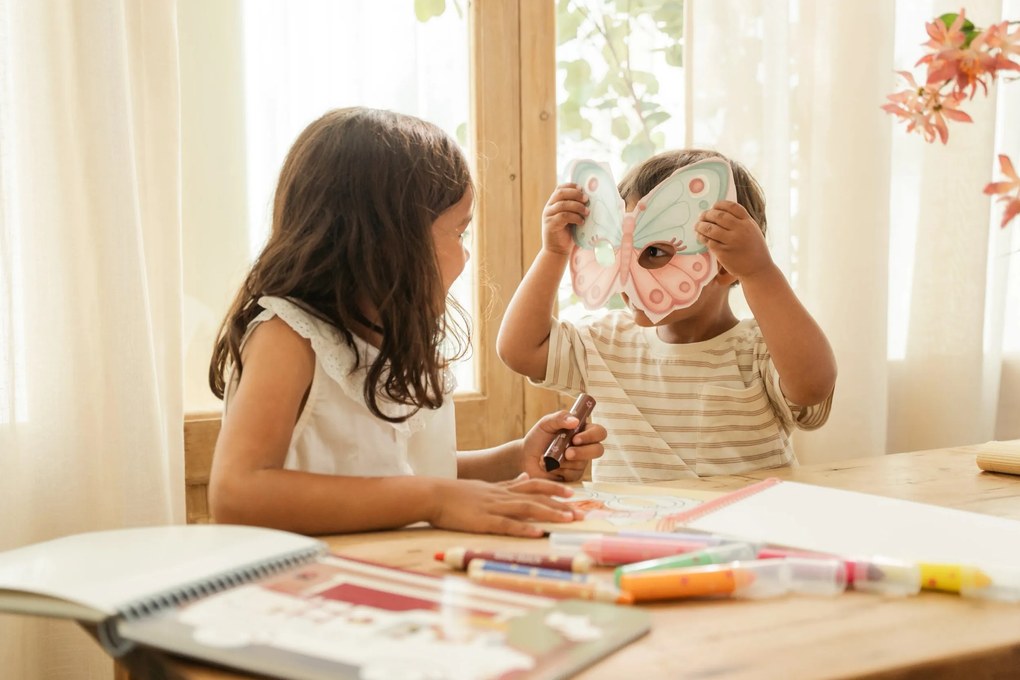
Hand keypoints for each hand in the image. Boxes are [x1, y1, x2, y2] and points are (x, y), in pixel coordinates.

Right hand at [428, 478, 579, 537]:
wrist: (432, 494)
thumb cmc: (454, 494)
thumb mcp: (483, 486)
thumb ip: (505, 483)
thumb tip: (523, 476)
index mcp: (501, 489)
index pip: (533, 486)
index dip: (553, 489)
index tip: (571, 494)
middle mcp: (501, 496)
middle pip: (536, 498)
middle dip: (559, 505)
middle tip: (580, 513)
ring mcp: (493, 507)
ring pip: (527, 509)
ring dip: (550, 514)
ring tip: (568, 520)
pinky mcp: (483, 521)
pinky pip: (507, 525)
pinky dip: (524, 528)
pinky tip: (538, 532)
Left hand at [520, 410, 606, 482]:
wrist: (525, 457)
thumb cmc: (538, 438)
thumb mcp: (546, 423)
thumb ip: (560, 418)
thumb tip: (575, 421)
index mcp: (582, 431)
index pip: (599, 432)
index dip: (591, 436)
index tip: (576, 438)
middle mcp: (585, 447)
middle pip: (598, 450)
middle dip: (583, 452)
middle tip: (568, 453)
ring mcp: (581, 462)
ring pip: (583, 463)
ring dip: (565, 461)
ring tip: (550, 458)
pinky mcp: (573, 476)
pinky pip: (573, 474)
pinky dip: (560, 470)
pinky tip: (550, 467)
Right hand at [542, 183, 588, 255]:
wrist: (557, 250)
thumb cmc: (568, 233)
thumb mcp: (572, 217)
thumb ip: (575, 208)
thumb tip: (590, 198)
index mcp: (553, 203)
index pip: (560, 188)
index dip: (571, 186)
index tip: (582, 188)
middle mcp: (549, 207)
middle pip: (561, 193)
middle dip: (575, 194)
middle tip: (586, 199)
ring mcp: (548, 216)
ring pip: (563, 204)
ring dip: (577, 206)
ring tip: (587, 212)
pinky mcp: (550, 224)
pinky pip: (563, 216)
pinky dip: (575, 217)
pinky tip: (581, 222)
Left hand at [695, 200, 774, 279]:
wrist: (758, 270)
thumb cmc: (754, 250)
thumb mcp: (753, 231)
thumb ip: (740, 222)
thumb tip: (720, 213)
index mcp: (748, 222)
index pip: (732, 207)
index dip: (720, 204)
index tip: (713, 206)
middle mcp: (740, 230)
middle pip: (718, 216)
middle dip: (707, 214)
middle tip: (701, 216)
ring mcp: (732, 241)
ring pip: (710, 228)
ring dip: (700, 225)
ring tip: (697, 226)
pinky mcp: (723, 252)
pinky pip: (708, 241)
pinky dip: (701, 237)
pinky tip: (700, 237)